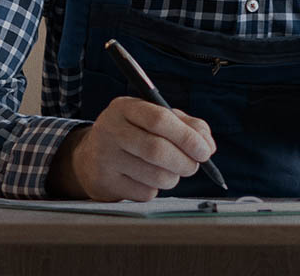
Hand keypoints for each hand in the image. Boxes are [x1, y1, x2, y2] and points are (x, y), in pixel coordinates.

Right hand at [47, 96, 215, 200]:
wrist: (90, 157)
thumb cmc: (134, 134)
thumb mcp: (155, 119)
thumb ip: (187, 126)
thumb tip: (208, 147)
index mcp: (125, 107)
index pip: (160, 120)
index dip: (187, 137)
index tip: (205, 151)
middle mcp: (110, 129)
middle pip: (157, 150)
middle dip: (185, 162)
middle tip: (194, 166)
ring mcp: (105, 157)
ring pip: (155, 176)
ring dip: (173, 177)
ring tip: (171, 171)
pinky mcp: (105, 182)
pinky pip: (144, 193)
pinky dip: (155, 189)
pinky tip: (146, 178)